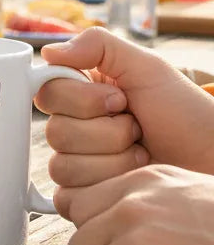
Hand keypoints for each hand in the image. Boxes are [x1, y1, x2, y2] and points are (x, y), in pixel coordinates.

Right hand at [38, 28, 213, 215]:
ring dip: (113, 160)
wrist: (212, 159)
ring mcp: (78, 164)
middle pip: (55, 132)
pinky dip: (108, 186)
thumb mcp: (147, 68)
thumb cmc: (187, 116)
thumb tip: (48, 51)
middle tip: (138, 129)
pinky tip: (131, 178)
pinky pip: (70, 196)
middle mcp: (75, 128)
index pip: (47, 93)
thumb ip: (97, 46)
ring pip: (64, 166)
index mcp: (82, 95)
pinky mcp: (86, 198)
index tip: (120, 100)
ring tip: (141, 155)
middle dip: (108, 133)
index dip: (82, 101)